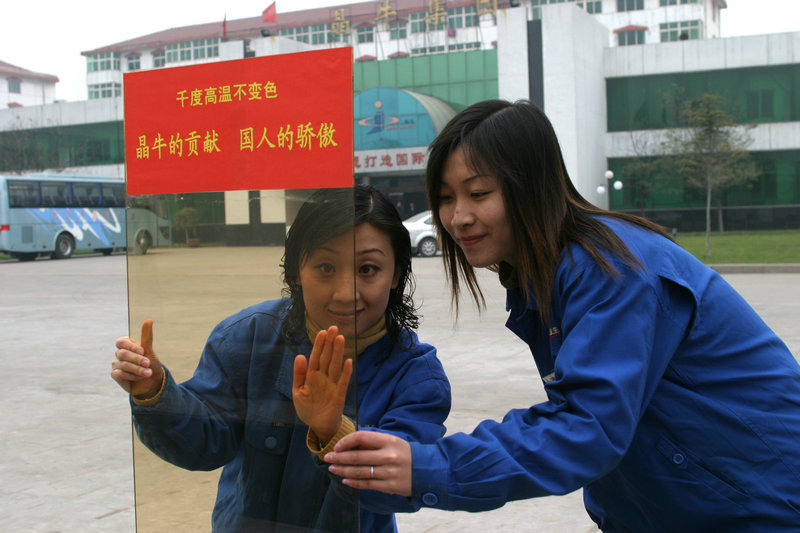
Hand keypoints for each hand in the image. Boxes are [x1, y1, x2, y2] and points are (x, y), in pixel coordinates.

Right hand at [111, 319, 163, 398]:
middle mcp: (119, 354)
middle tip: (148, 363)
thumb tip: (149, 320)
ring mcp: (116, 364)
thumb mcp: (149, 351)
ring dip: (138, 369)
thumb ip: (147, 336)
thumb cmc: (150, 365)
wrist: (152, 383)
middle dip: (137, 359)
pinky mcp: (115, 375)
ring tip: (148, 373)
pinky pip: (120, 374)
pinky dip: (132, 376)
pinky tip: (139, 378)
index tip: (143, 351)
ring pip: (123, 364)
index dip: (131, 346)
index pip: (121, 342)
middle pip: (123, 353)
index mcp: (126, 346)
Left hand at [292, 325, 352, 442]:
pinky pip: (343, 382)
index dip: (319, 345)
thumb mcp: (298, 391)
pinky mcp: (339, 396)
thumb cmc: (308, 408)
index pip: (316, 357)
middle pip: (327, 358)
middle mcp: (324, 378)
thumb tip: (299, 355)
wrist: (318, 426)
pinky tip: (348, 361)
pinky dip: (346, 373)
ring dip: (338, 353)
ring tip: (340, 339)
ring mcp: (332, 386)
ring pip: (335, 366)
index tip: (322, 332)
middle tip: (333, 328)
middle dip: (330, 343)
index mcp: (312, 376)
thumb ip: (299, 374)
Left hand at [324, 431, 412, 496]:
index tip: (337, 446)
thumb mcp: (392, 441)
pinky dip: (354, 482)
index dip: (346, 441)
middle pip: (357, 456)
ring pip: (359, 472)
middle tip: (327, 457)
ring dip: (343, 470)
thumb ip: (373, 441)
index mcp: (389, 441)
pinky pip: (367, 484)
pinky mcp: (389, 486)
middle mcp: (388, 456)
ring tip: (332, 468)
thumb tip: (350, 442)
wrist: (426, 470)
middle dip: (339, 457)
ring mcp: (388, 472)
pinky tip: (345, 480)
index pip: (361, 438)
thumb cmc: (405, 453)